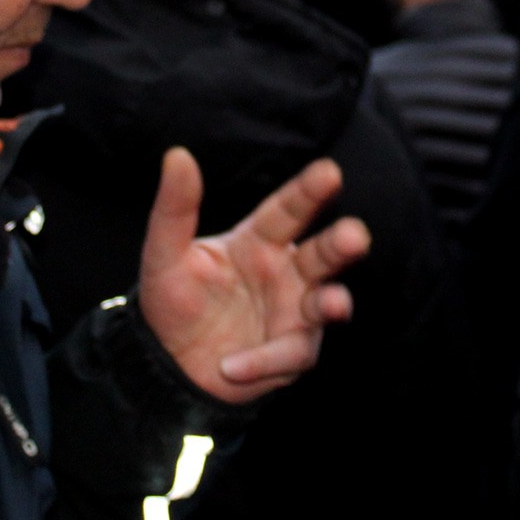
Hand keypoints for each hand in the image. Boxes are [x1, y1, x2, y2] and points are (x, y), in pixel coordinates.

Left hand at [137, 148, 371, 403]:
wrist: (166, 362)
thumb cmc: (172, 301)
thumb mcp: (164, 253)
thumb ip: (174, 208)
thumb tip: (176, 154)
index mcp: (259, 241)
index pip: (288, 210)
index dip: (309, 192)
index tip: (330, 172)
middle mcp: (286, 273)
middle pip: (322, 254)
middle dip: (342, 245)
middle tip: (355, 236)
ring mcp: (294, 313)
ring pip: (324, 304)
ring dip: (333, 303)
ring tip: (334, 304)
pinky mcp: (290, 352)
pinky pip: (289, 354)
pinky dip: (264, 360)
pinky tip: (231, 365)